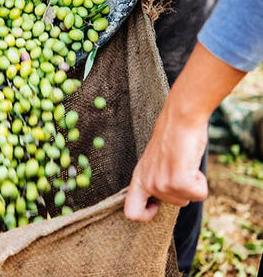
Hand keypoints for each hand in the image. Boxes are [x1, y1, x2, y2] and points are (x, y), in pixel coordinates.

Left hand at [124, 102, 208, 221]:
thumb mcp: (156, 162)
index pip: (131, 212)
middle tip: (180, 167)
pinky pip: (199, 194)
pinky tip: (191, 164)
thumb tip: (163, 197)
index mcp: (139, 178)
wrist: (180, 119)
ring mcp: (161, 184)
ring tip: (184, 162)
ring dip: (192, 183)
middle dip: (183, 189)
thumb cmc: (173, 137)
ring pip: (186, 199)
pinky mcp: (178, 181)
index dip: (146, 214)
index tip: (157, 205)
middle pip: (173, 205)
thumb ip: (156, 180)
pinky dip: (201, 182)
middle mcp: (147, 183)